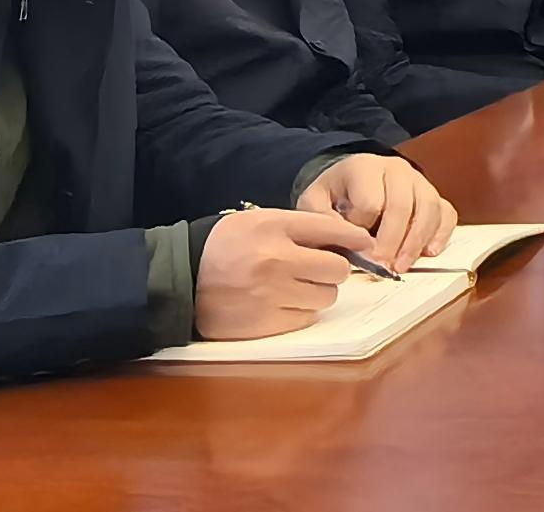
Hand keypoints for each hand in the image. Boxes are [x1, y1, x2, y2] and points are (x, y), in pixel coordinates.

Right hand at [195, 207, 369, 338]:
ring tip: (293, 286)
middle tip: (316, 268)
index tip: (363, 243)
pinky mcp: (263, 324)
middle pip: (337, 269)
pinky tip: (278, 303)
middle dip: (333, 269)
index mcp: (273, 228)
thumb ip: (302, 227)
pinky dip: (299, 312)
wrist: (180, 279)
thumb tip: (351, 240)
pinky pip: (306, 319)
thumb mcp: (260, 221)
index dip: (355, 237)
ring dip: (317, 292)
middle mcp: (275, 261)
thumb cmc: (225, 246)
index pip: (332, 229)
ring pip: (326, 297)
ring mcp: (270, 295)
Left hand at [299, 153, 458, 270]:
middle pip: (402, 206)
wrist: (352, 179)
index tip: (355, 254)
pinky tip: (429, 253)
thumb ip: (322, 220)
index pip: (370, 202)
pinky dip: (442, 234)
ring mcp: (419, 180)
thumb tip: (345, 242)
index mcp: (364, 167)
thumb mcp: (314, 202)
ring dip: (416, 242)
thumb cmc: (334, 194)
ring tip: (402, 266)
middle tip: (382, 268)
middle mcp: (396, 169)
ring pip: (428, 209)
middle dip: (392, 242)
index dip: (363, 231)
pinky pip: (447, 213)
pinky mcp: (434, 194)